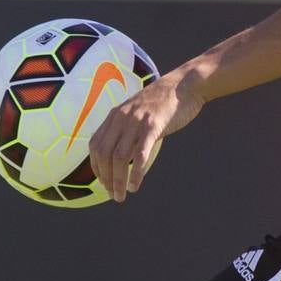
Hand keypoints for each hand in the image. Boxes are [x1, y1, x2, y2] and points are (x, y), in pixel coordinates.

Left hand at [88, 70, 203, 202]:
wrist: (185, 84)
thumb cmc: (165, 102)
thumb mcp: (139, 112)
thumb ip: (128, 128)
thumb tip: (123, 154)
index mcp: (115, 115)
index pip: (95, 145)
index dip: (96, 167)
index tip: (104, 182)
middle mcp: (122, 117)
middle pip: (104, 153)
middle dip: (105, 178)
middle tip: (113, 194)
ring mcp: (137, 121)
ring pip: (119, 157)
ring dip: (117, 180)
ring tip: (121, 196)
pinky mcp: (153, 125)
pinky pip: (139, 154)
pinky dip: (135, 173)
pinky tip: (135, 185)